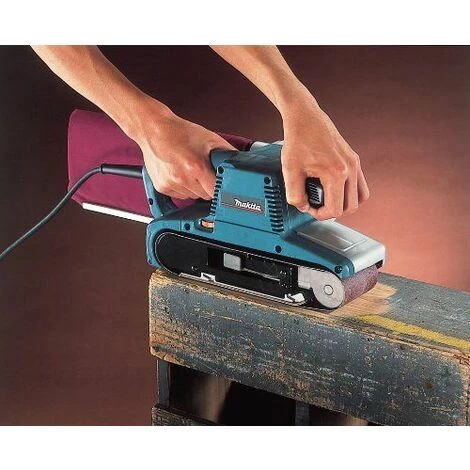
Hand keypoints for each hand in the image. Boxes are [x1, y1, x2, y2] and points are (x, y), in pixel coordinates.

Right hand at [131, 97, 234, 199]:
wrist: (154, 129)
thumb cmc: (180, 132)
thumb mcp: (210, 138)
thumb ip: (227, 152)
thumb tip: (240, 162)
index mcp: (196, 167)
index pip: (215, 191)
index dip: (220, 188)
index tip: (221, 185)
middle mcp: (182, 178)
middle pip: (205, 196)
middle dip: (208, 186)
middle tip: (204, 172)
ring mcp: (171, 184)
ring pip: (192, 196)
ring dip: (195, 188)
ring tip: (190, 170)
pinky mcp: (162, 187)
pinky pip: (180, 195)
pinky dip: (183, 188)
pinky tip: (180, 173)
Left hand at [281, 101, 369, 219]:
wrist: (305, 118)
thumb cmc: (298, 140)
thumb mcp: (290, 171)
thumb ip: (295, 195)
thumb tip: (303, 206)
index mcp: (336, 173)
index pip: (336, 210)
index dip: (320, 214)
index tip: (309, 208)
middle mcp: (350, 168)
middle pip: (351, 207)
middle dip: (332, 211)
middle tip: (317, 205)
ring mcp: (354, 163)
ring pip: (359, 197)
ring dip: (344, 203)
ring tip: (326, 199)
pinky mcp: (354, 159)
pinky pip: (359, 184)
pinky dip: (349, 192)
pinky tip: (333, 189)